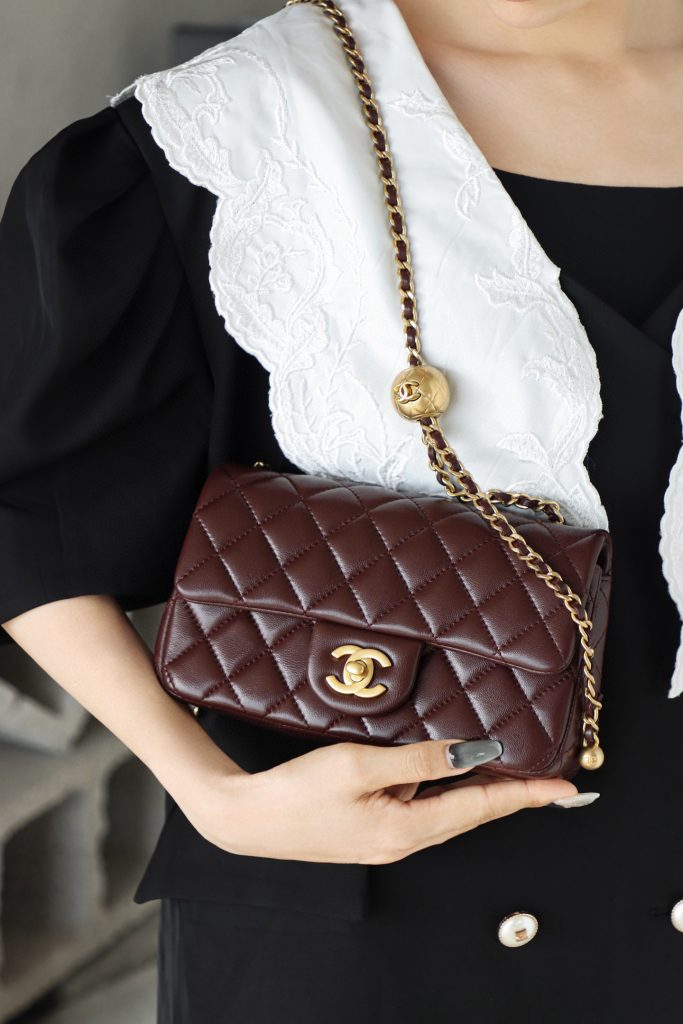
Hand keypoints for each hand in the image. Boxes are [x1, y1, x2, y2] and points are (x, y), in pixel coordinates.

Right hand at [182, 738, 578, 864]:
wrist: (244, 818)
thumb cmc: (295, 792)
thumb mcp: (360, 766)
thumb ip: (418, 760)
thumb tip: (469, 754)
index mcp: (406, 830)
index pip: (480, 809)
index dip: (525, 795)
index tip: (563, 789)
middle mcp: (402, 841)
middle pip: (468, 813)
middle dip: (508, 794)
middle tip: (545, 780)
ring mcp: (384, 838)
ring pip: (443, 808)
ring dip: (472, 788)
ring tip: (499, 764)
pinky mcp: (368, 828)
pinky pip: (417, 805)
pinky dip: (436, 786)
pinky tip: (435, 766)